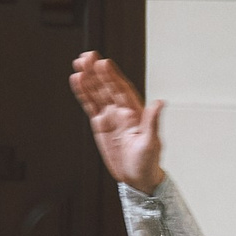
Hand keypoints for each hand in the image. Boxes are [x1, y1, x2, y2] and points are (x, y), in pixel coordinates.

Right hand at [69, 52, 163, 191]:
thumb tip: (159, 102)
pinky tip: (77, 81)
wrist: (138, 178)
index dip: (112, 76)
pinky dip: (83, 93)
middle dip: (97, 72)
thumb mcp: (151, 143)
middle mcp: (122, 111)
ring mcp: (110, 116)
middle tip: (87, 56)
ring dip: (88, 78)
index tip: (104, 63)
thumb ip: (152, 122)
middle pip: (107, 87)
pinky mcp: (100, 125)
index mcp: (135, 112)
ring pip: (97, 93)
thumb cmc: (148, 162)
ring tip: (79, 63)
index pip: (122, 90)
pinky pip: (90, 106)